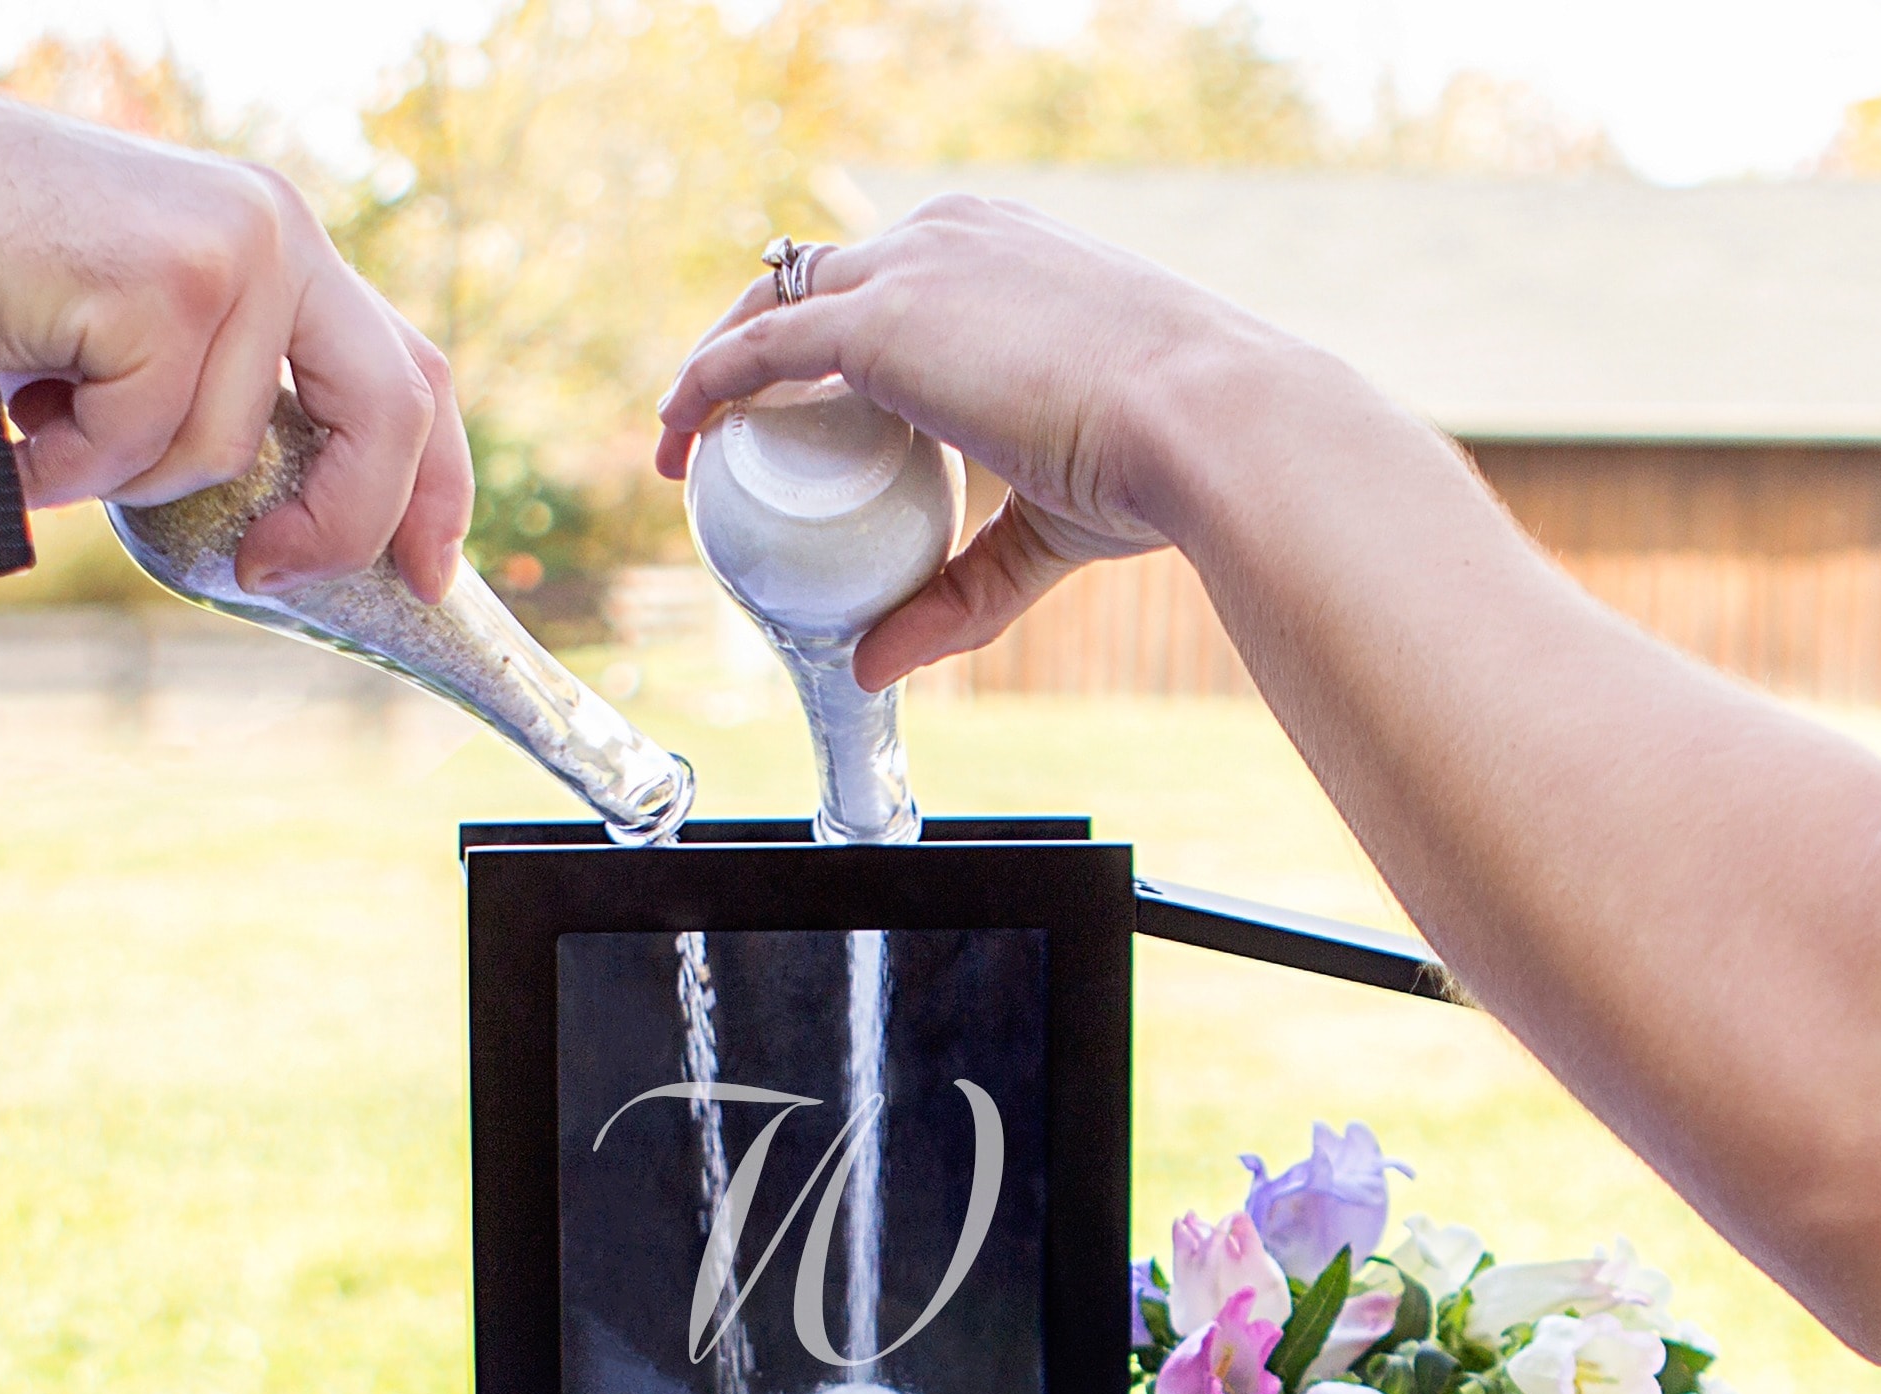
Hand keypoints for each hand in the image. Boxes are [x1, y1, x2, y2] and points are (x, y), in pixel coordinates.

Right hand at [0, 75, 472, 600]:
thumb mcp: (146, 357)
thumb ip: (234, 407)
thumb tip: (300, 542)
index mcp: (281, 247)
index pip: (411, 372)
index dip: (437, 485)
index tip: (430, 576)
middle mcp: (274, 229)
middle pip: (390, 410)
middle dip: (344, 519)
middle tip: (269, 574)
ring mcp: (230, 243)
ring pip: (231, 449)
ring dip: (130, 472)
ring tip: (50, 413)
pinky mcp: (169, 276)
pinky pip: (147, 440)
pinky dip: (73, 460)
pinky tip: (18, 400)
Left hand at [655, 195, 1235, 686]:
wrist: (1202, 422)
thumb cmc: (1158, 467)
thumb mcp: (1047, 529)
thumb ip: (960, 594)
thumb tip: (877, 667)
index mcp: (1003, 257)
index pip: (886, 279)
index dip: (829, 340)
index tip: (798, 410)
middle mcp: (950, 239)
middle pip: (815, 280)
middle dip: (759, 350)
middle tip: (720, 434)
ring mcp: (914, 267)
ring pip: (776, 302)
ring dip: (721, 365)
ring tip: (685, 442)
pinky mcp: (883, 315)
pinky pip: (763, 347)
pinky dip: (709, 385)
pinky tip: (679, 432)